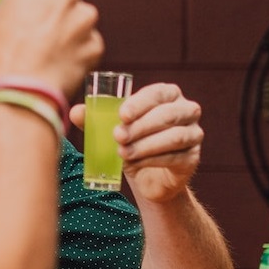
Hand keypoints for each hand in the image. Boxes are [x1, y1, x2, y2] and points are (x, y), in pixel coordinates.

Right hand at [0, 0, 102, 99]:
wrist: (15, 94)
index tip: (22, 13)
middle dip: (53, 12)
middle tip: (35, 35)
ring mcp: (84, 19)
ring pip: (79, 22)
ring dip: (67, 34)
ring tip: (46, 56)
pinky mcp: (95, 46)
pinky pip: (87, 48)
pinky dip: (76, 57)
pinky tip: (57, 69)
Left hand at [70, 82, 202, 203]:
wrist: (147, 175)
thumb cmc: (129, 141)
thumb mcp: (110, 128)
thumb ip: (94, 119)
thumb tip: (75, 112)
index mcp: (167, 95)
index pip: (157, 93)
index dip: (140, 103)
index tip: (121, 115)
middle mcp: (186, 110)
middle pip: (168, 114)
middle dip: (140, 126)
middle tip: (117, 136)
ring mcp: (194, 134)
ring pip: (175, 137)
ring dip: (146, 145)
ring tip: (122, 153)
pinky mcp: (193, 158)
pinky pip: (176, 157)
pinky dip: (152, 160)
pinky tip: (135, 164)